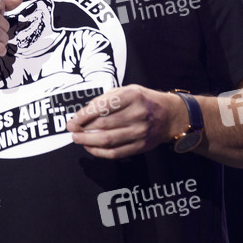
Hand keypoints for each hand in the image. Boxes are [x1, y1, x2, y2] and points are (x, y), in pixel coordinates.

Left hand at [66, 84, 186, 158]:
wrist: (170, 115)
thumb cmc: (144, 100)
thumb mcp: (127, 90)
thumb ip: (107, 98)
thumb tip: (85, 112)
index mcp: (132, 96)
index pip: (103, 106)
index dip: (84, 114)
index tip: (73, 119)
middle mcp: (138, 113)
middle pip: (103, 124)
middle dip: (83, 128)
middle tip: (71, 129)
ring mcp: (140, 132)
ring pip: (108, 140)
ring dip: (88, 141)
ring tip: (77, 138)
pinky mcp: (141, 146)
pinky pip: (116, 153)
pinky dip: (99, 152)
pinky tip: (90, 147)